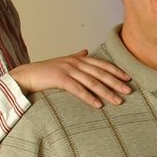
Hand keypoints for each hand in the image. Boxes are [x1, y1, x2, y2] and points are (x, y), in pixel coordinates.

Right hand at [10, 50, 130, 107]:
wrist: (27, 74)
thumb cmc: (46, 70)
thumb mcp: (63, 61)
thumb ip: (76, 56)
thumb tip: (86, 51)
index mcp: (79, 59)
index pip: (102, 64)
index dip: (116, 71)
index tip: (128, 78)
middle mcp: (76, 63)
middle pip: (100, 73)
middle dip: (116, 82)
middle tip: (129, 91)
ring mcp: (68, 70)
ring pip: (92, 82)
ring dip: (107, 92)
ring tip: (118, 101)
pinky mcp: (60, 79)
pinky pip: (78, 89)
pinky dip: (89, 97)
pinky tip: (98, 105)